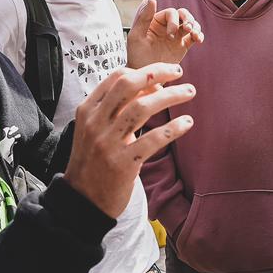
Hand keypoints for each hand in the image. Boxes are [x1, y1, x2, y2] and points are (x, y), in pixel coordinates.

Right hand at [65, 63, 194, 217]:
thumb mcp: (94, 130)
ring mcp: (108, 143)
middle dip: (158, 73)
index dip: (143, 72)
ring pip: (143, 107)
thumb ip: (115, 109)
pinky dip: (174, 127)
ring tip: (189, 93)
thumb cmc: (94, 161)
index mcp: (88, 110)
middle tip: (178, 72)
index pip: (117, 77)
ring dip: (171, 96)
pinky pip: (153, 139)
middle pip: (129, 84)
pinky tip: (187, 122)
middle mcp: (96, 122)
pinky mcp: (123, 164)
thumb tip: (149, 87)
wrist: (83, 200)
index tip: (161, 76)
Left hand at [126, 0, 202, 68]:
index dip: (173, 20)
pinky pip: (194, 37)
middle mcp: (166, 26)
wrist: (146, 76)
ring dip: (195, 26)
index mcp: (155, 21)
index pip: (170, 13)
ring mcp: (176, 36)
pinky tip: (198, 40)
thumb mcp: (136, 36)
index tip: (170, 35)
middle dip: (188, 19)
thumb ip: (144, 17)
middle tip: (187, 29)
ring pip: (190, 24)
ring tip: (195, 35)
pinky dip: (199, 36)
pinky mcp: (183, 46)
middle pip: (183, 14)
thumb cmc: (136, 56)